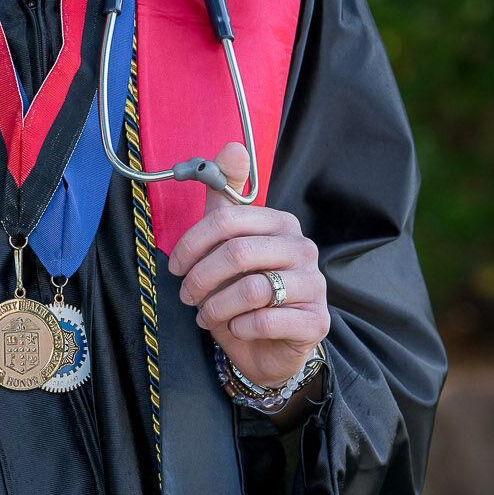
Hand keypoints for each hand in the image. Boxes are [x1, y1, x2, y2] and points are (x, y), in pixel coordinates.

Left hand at [166, 141, 329, 402]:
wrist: (269, 347)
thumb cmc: (243, 292)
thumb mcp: (228, 244)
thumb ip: (226, 198)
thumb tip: (232, 147)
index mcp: (281, 223)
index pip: (229, 220)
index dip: (193, 243)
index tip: (176, 266)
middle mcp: (303, 249)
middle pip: (238, 254)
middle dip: (201, 278)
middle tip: (187, 296)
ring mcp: (315, 285)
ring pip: (252, 289)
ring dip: (217, 306)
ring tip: (207, 315)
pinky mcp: (317, 321)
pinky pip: (268, 320)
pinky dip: (240, 328)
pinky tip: (235, 329)